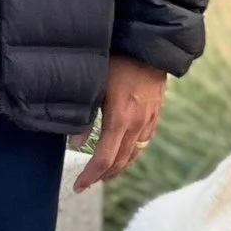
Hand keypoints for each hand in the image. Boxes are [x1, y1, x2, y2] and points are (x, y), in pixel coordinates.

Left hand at [72, 56, 165, 191]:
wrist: (150, 44)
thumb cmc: (118, 58)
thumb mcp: (95, 83)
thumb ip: (84, 115)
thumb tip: (75, 143)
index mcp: (121, 118)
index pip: (104, 159)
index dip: (90, 176)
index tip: (78, 186)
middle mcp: (138, 124)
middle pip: (120, 162)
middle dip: (102, 176)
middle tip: (86, 183)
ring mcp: (149, 120)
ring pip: (134, 154)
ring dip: (118, 168)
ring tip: (103, 173)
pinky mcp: (155, 113)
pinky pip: (144, 142)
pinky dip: (131, 154)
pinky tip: (123, 153)